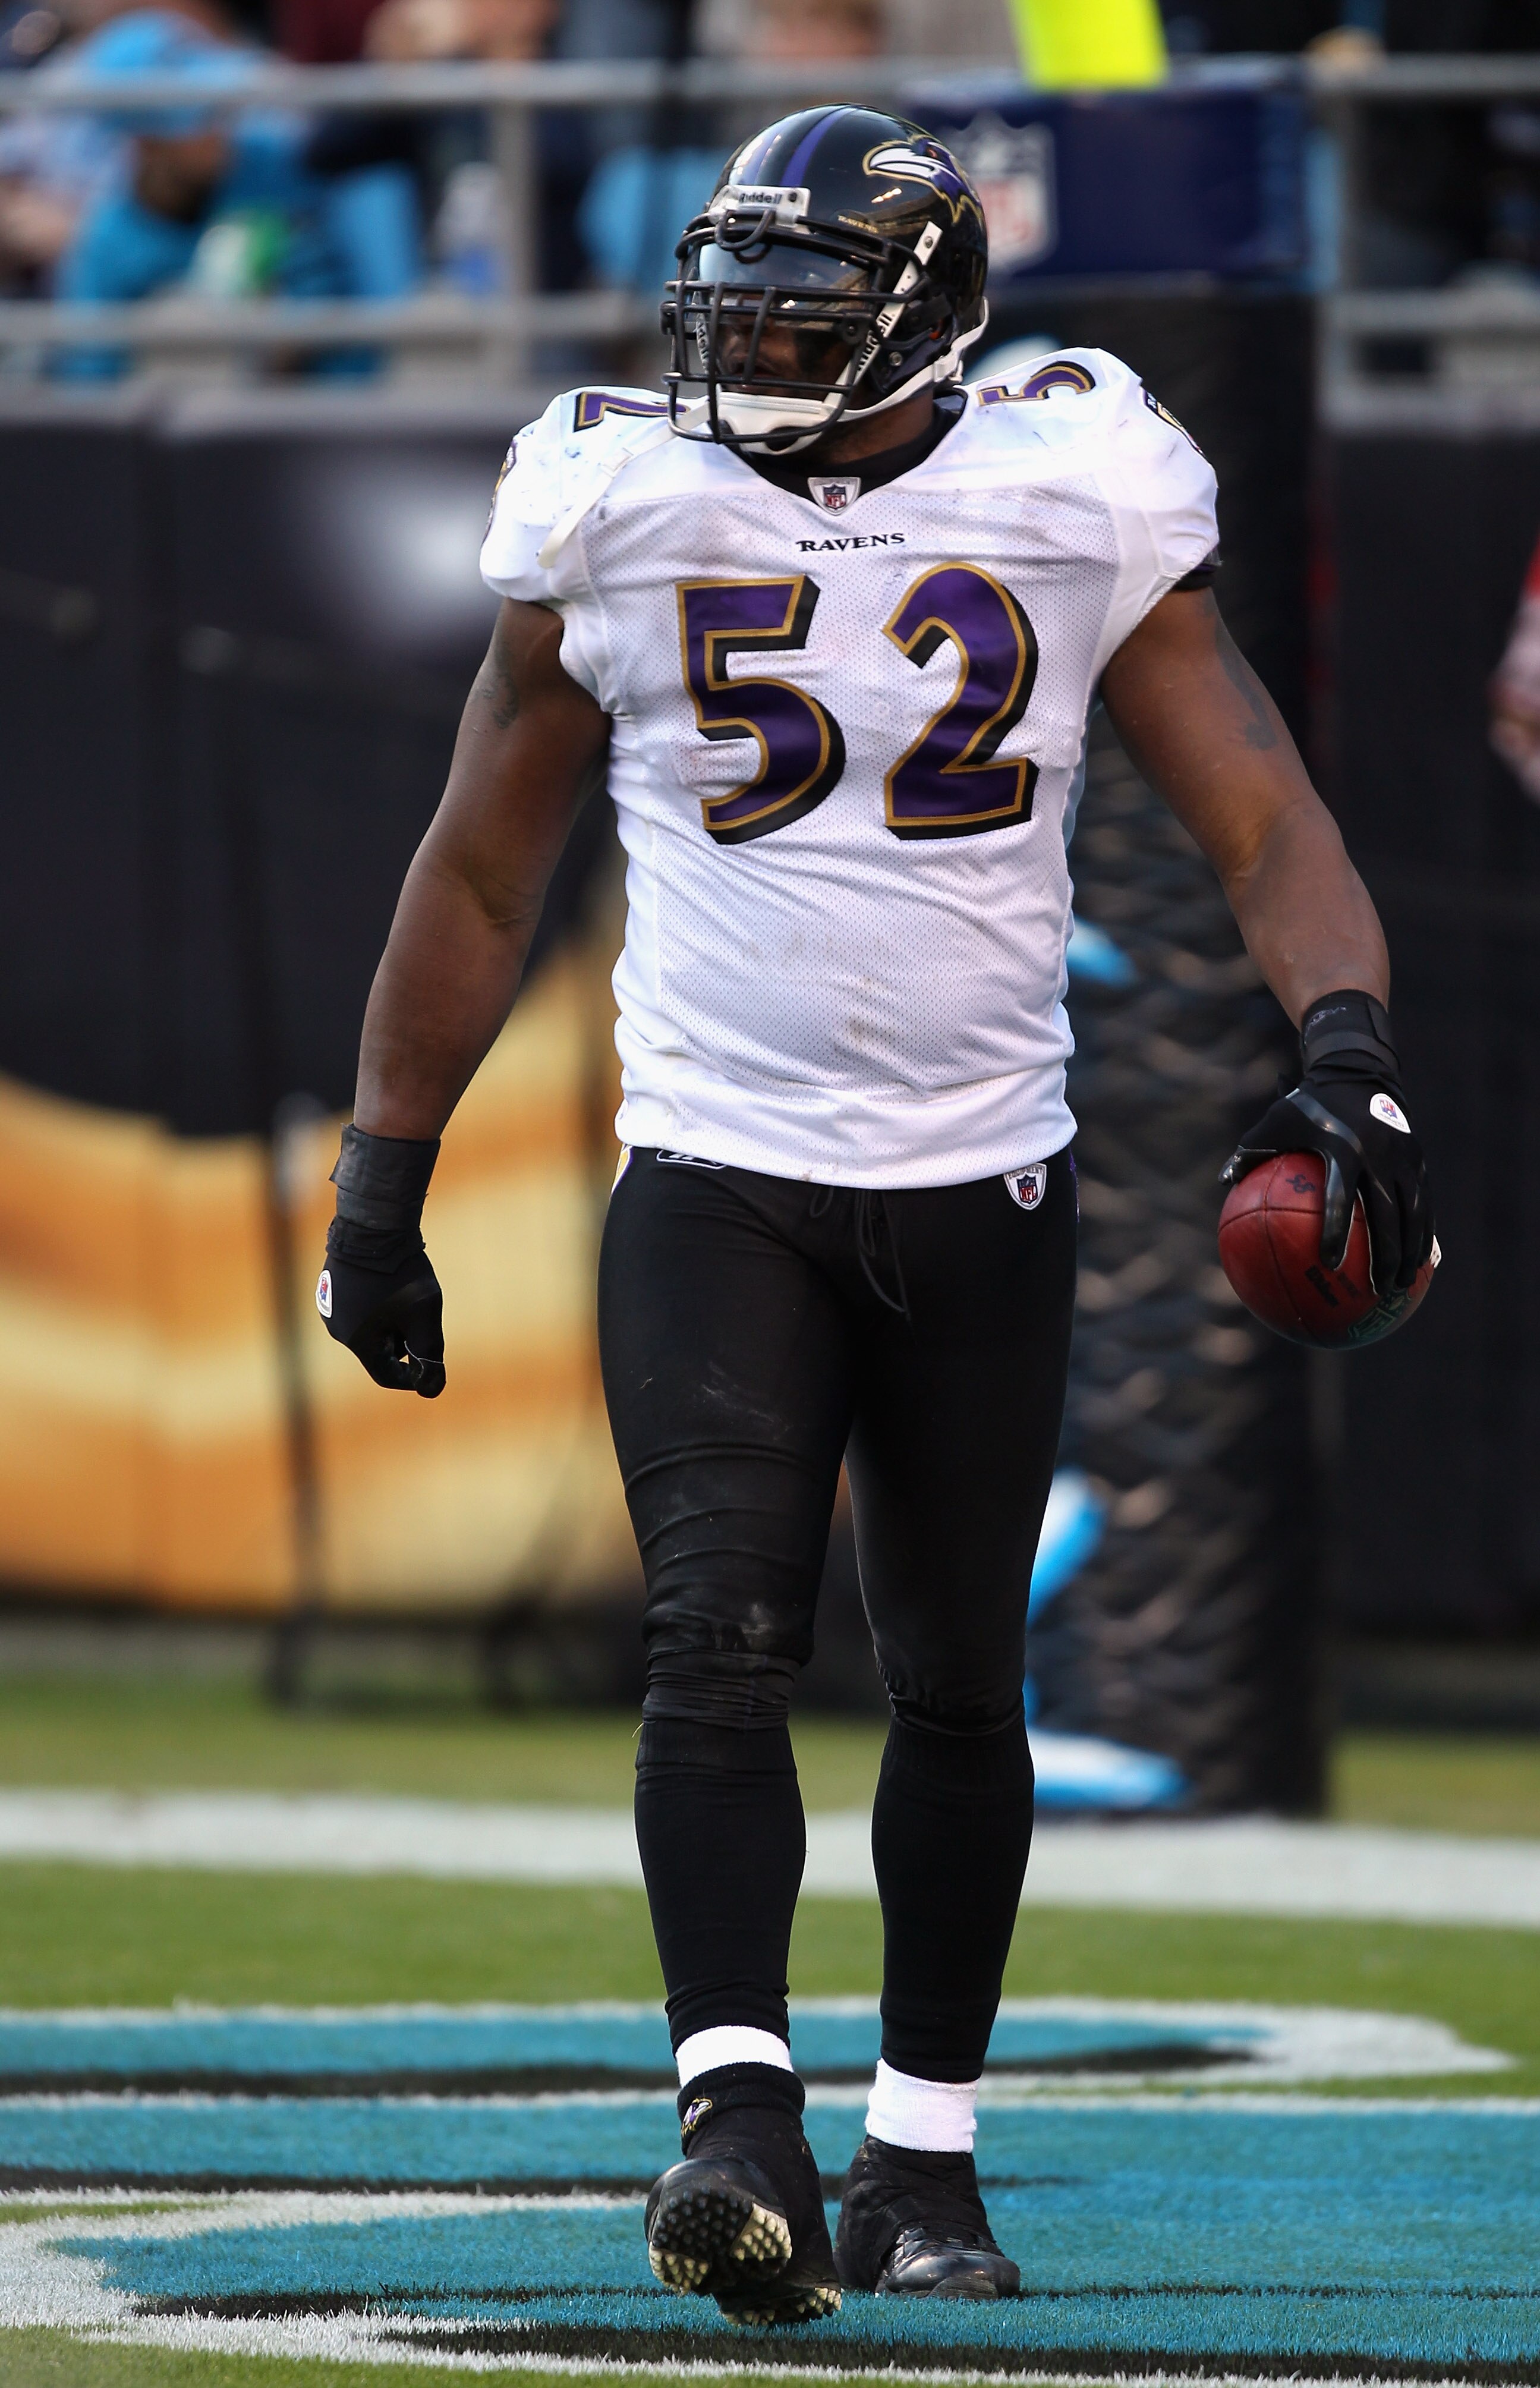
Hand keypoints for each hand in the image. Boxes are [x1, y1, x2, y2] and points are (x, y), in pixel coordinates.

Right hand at [317, 1235, 445, 1395]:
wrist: (373, 1223)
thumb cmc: (401, 1272)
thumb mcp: (423, 1314)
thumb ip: (429, 1352)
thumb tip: (432, 1388)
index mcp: (357, 1341)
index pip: (386, 1375)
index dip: (413, 1376)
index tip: (432, 1364)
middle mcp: (337, 1328)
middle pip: (379, 1350)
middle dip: (404, 1342)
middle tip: (423, 1316)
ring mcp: (331, 1306)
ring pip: (371, 1328)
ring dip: (393, 1322)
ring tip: (408, 1295)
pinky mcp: (332, 1286)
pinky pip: (361, 1308)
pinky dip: (381, 1305)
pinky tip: (392, 1281)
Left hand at [1225, 1081, 1432, 1293]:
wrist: (1359, 1069)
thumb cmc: (1307, 1103)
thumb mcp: (1274, 1120)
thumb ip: (1250, 1151)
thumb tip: (1221, 1183)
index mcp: (1342, 1148)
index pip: (1340, 1197)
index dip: (1336, 1232)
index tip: (1328, 1263)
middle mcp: (1378, 1154)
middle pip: (1387, 1215)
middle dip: (1385, 1255)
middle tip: (1376, 1290)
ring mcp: (1403, 1157)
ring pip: (1413, 1213)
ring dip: (1409, 1252)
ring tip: (1400, 1285)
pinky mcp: (1418, 1159)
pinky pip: (1424, 1203)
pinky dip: (1422, 1233)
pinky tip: (1417, 1261)